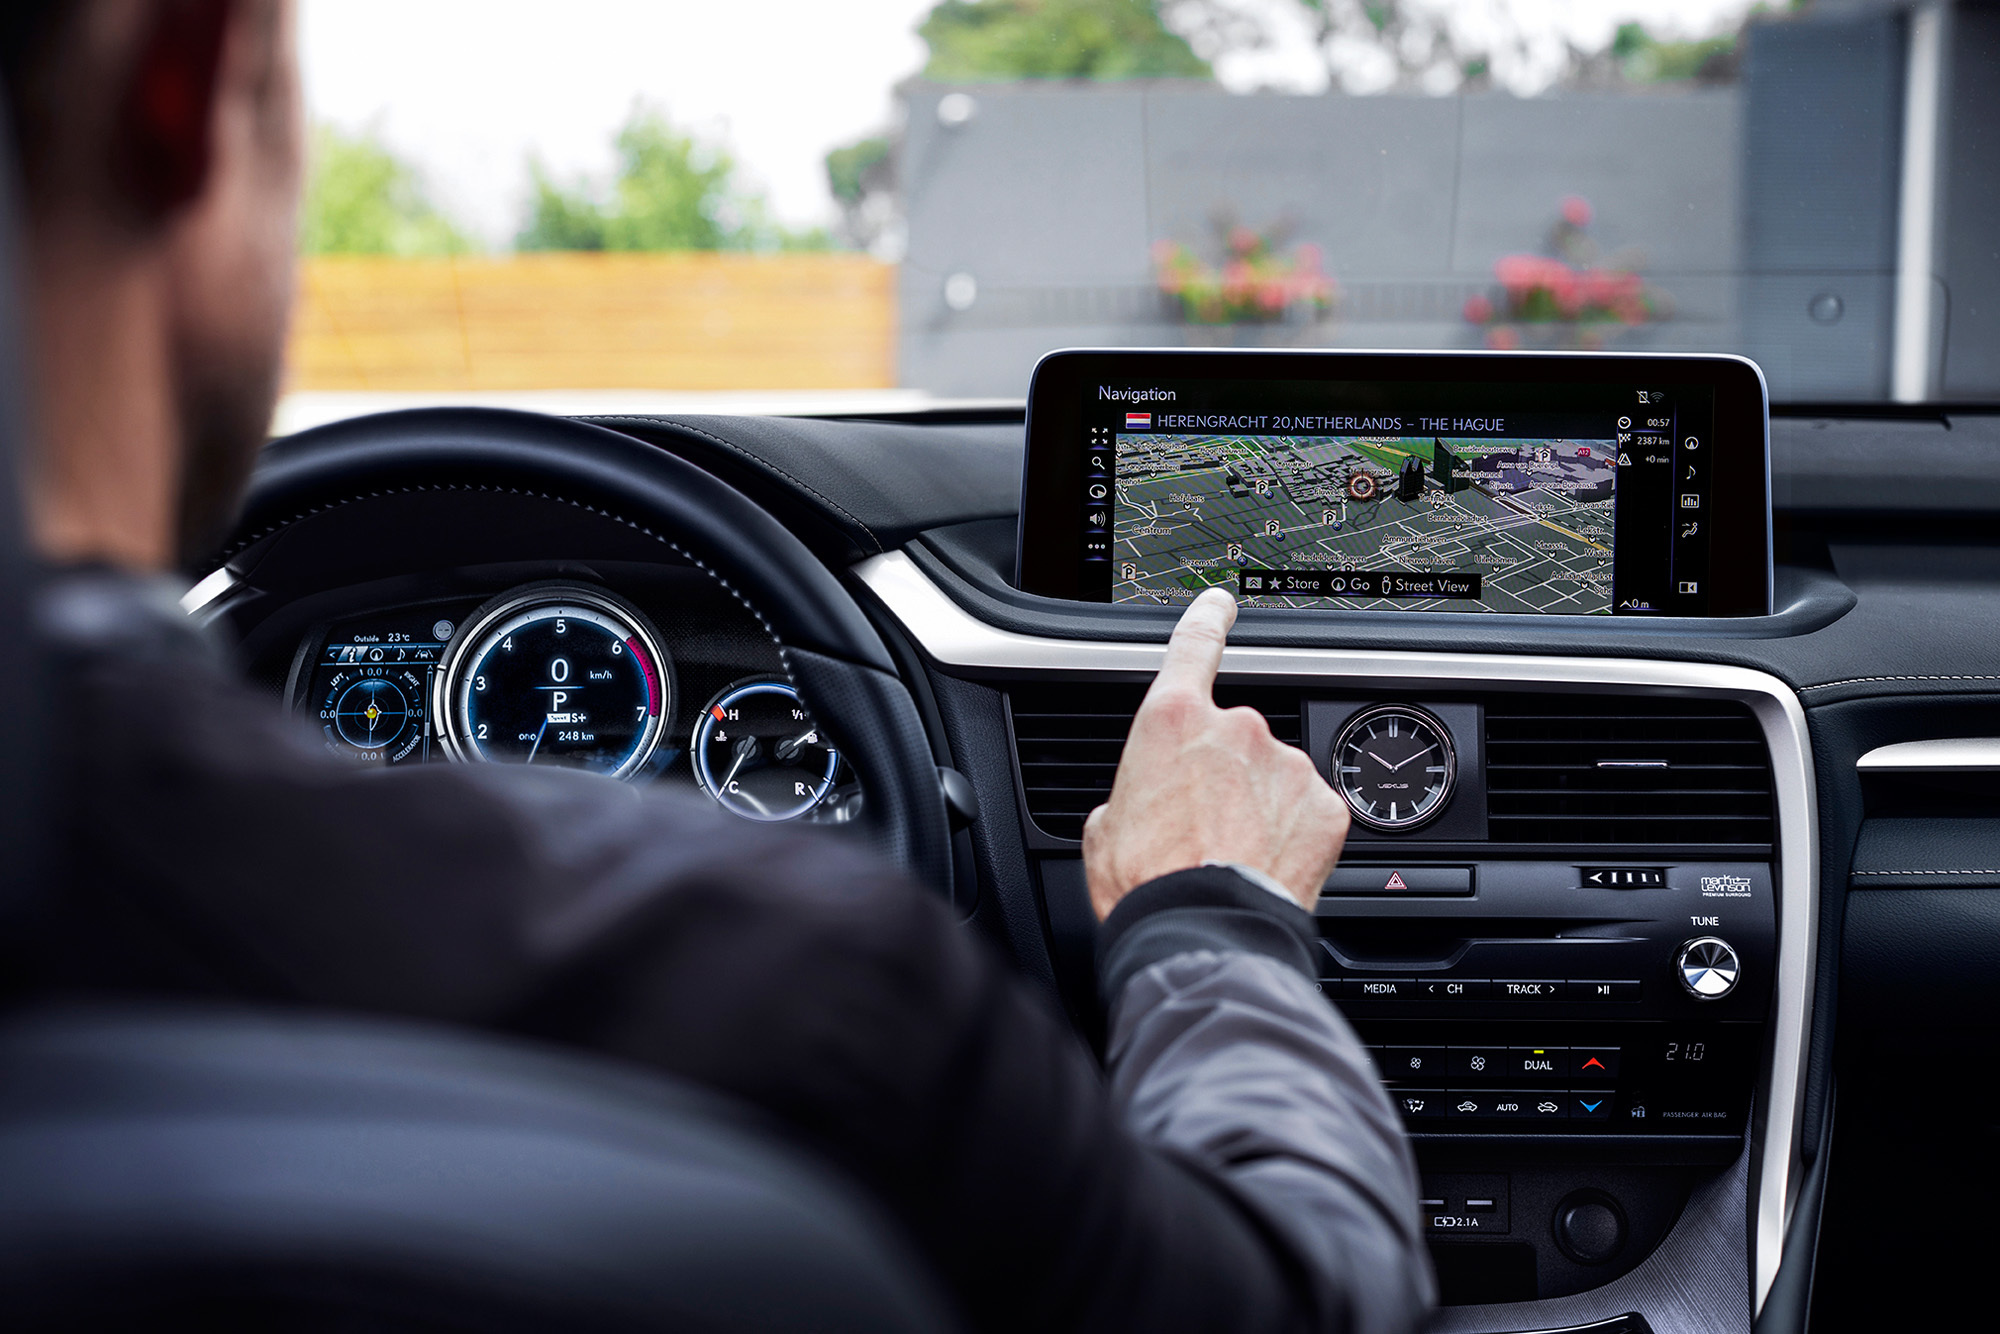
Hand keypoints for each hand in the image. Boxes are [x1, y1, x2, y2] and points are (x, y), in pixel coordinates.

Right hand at [1082, 587, 1350, 919]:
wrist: (1204, 936)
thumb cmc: (1146, 886)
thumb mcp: (1105, 829)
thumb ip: (1132, 792)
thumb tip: (1142, 804)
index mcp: (1172, 722)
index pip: (1193, 646)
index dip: (1208, 618)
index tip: (1221, 603)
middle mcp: (1237, 729)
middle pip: (1233, 736)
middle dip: (1223, 775)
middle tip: (1201, 828)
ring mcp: (1288, 764)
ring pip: (1275, 775)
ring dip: (1259, 806)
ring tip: (1234, 857)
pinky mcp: (1326, 806)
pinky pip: (1309, 809)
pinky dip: (1292, 834)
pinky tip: (1268, 866)